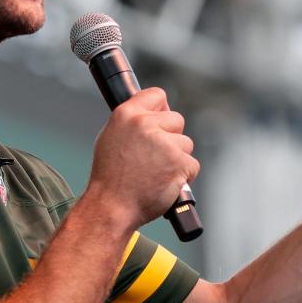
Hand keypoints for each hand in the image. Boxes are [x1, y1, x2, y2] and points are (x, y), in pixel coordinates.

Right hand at [87, 87, 199, 226]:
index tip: (161, 120)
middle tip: (155, 157)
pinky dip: (184, 176)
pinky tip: (165, 183)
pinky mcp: (179, 162)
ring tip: (156, 173)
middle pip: (177, 119)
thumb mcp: (111, 139)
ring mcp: (164, 143)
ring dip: (177, 158)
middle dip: (172, 137)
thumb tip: (153, 115)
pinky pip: (192, 164)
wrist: (112, 207)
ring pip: (186, 143)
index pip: (157, 95)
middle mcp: (145, 124)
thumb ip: (133, 123)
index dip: (161, 109)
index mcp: (126, 115)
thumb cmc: (110, 178)